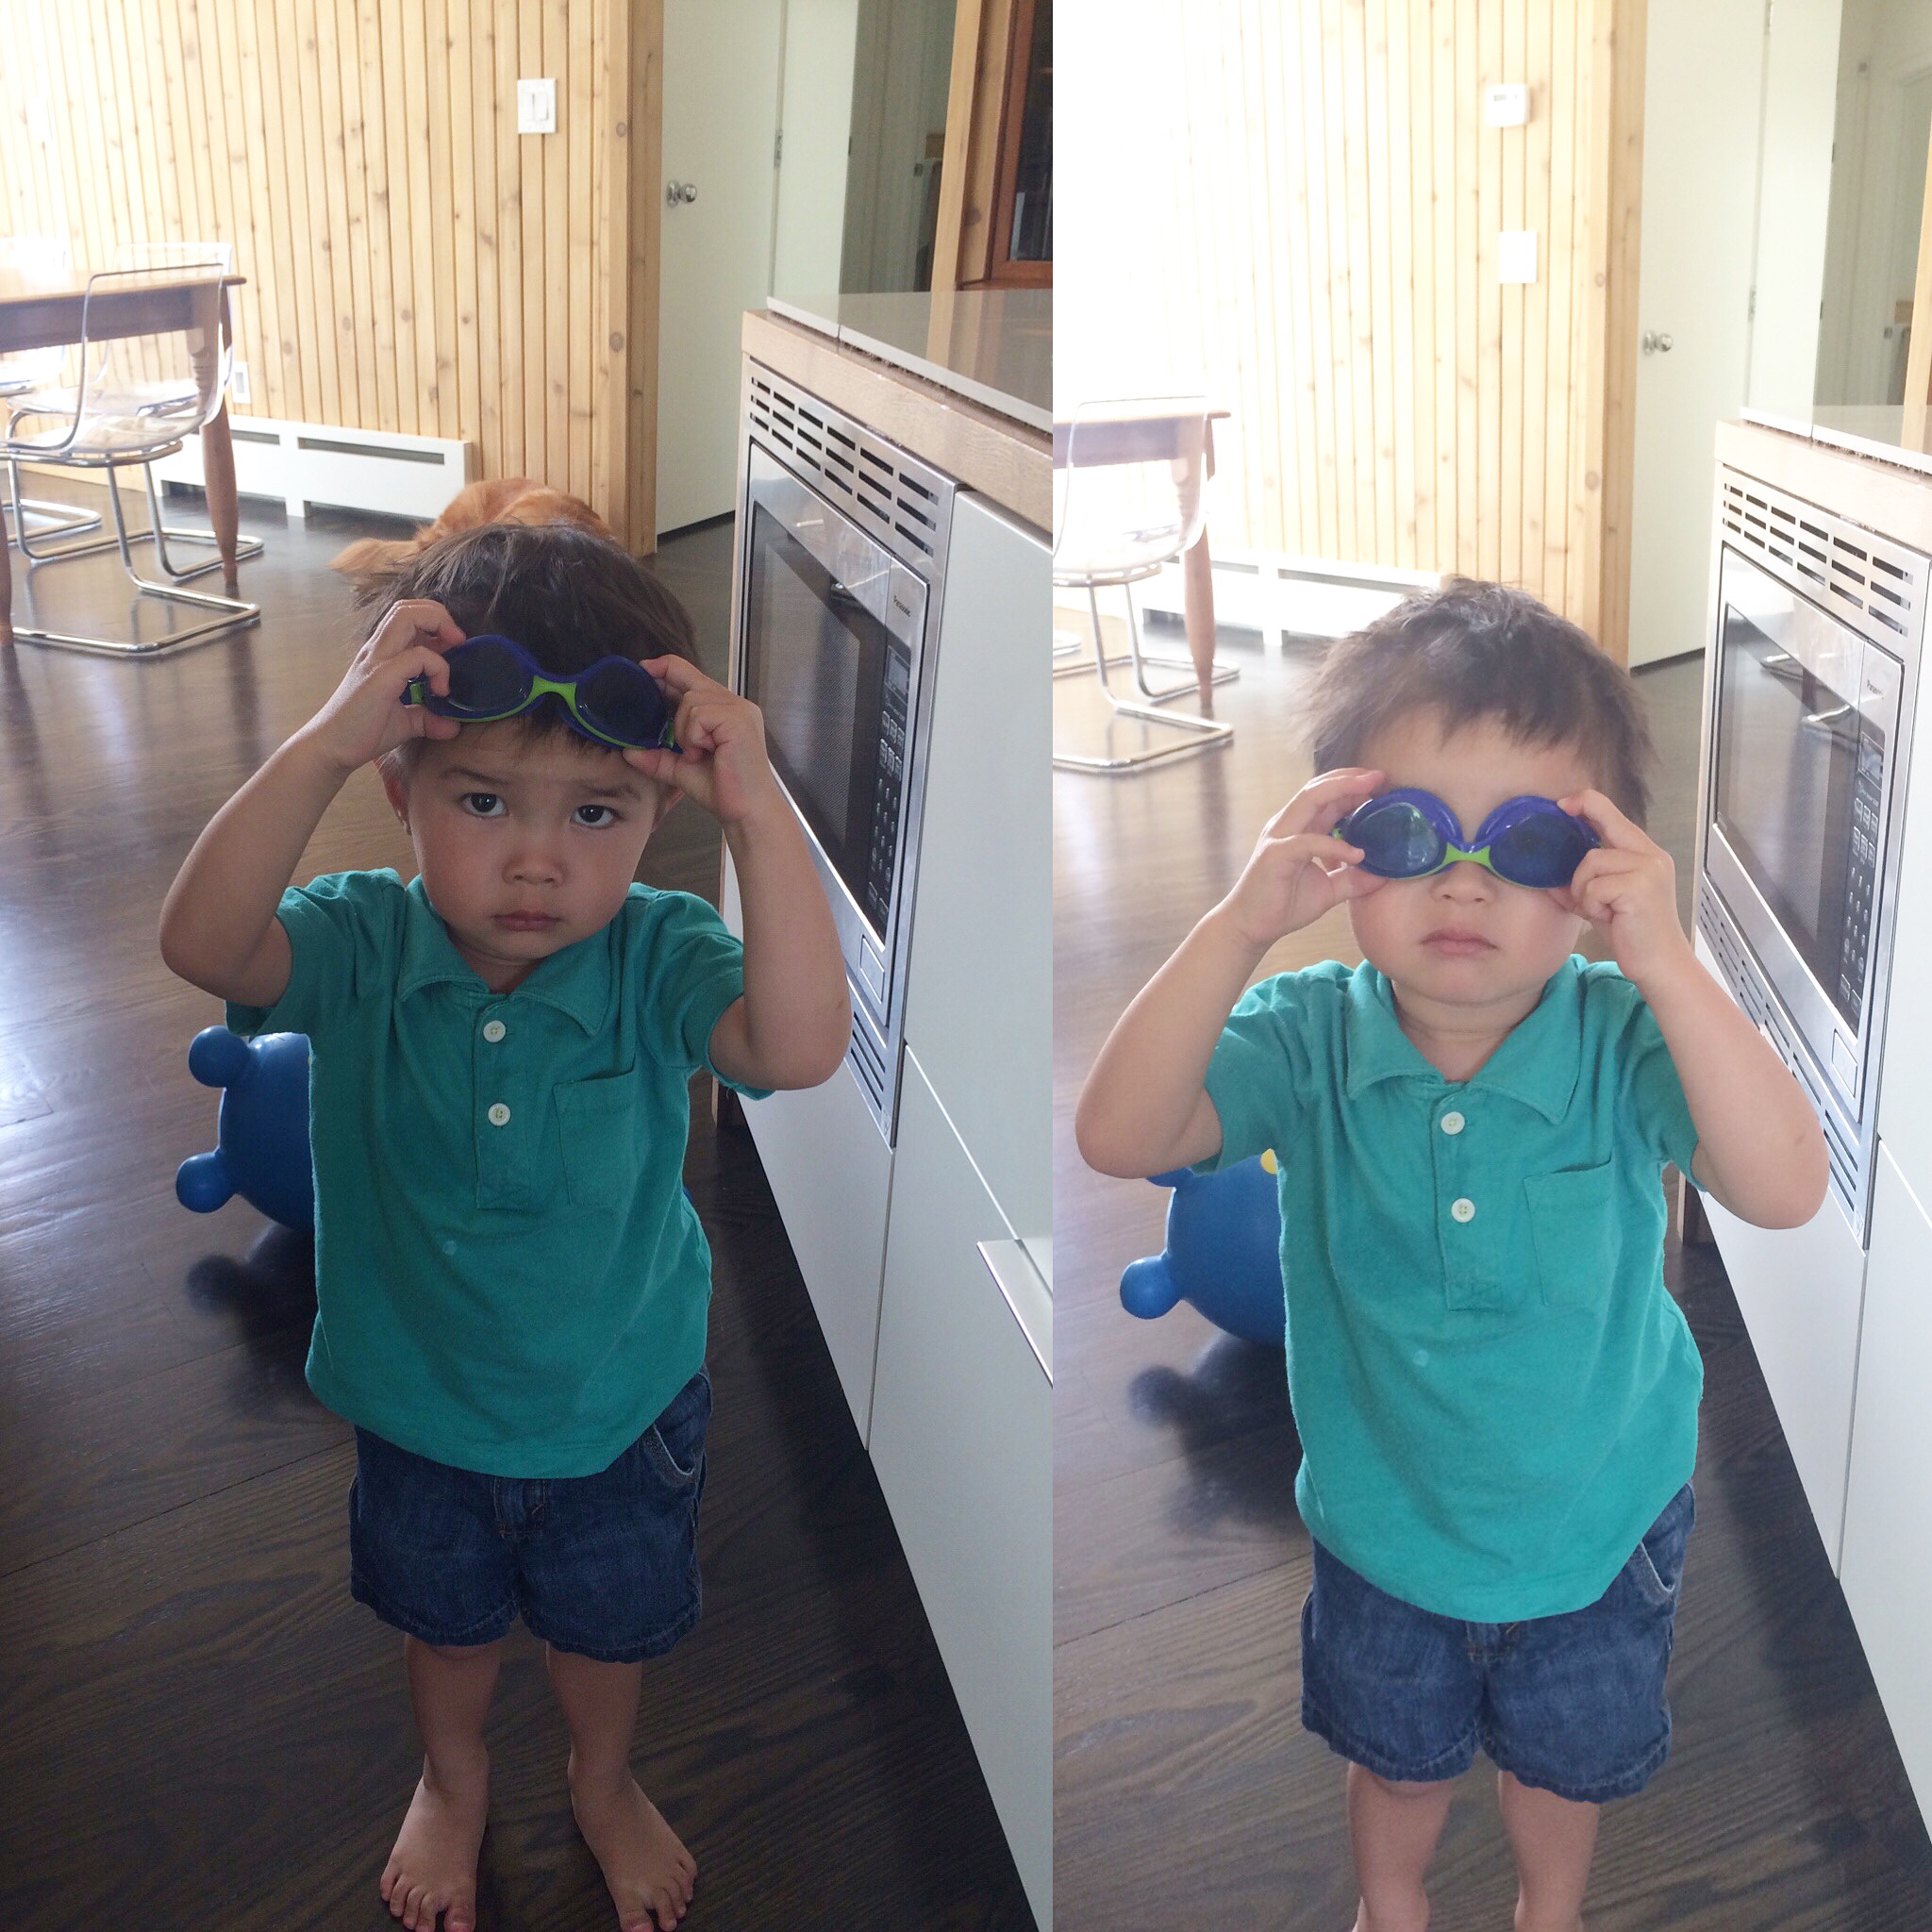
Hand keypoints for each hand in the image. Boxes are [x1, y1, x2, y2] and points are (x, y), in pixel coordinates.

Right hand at [300, 599, 466, 774]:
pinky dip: (437, 667)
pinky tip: (440, 691)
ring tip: (453, 652)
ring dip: (437, 626)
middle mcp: (377, 650)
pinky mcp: (380, 677)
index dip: (435, 622)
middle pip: (406, 607)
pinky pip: (416, 656)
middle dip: (439, 615)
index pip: (406, 616)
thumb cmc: (361, 733)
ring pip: (406, 616)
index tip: (453, 649)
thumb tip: (453, 725)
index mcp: (382, 654)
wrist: (331, 749)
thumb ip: (428, 718)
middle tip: (457, 641)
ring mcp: (376, 660)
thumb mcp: (404, 722)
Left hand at [621, 658, 784, 827]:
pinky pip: (700, 714)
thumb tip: (627, 750)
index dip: (665, 667)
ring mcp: (738, 709)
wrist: (746, 811)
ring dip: (685, 731)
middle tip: (682, 744)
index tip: (644, 671)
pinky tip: (705, 753)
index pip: (690, 674)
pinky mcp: (738, 720)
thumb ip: (657, 756)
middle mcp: (734, 703)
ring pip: (691, 700)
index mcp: (724, 708)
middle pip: (687, 681)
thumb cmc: (723, 790)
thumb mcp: (681, 768)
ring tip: (699, 754)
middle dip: (675, 713)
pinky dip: (694, 736)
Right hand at [1215, 768, 1388, 954]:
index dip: (1351, 786)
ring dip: (1341, 790)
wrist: (1250, 927)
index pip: (1325, 796)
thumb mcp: (1328, 891)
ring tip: (1369, 789)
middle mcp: (1287, 826)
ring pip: (1310, 800)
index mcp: (1298, 829)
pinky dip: (1334, 845)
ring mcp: (1279, 837)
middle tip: (1379, 776)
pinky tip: (1357, 854)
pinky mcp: (1275, 855)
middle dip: (1349, 777)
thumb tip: (1383, 875)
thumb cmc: (1284, 905)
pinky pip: (1308, 842)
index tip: (1380, 785)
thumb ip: (1352, 879)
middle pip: (1318, 789)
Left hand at [1549, 789, 1694, 986]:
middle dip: (1580, 858)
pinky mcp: (1640, 887)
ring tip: (1599, 910)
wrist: (1658, 963)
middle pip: (1601, 827)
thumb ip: (1583, 881)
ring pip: (1590, 862)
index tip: (1563, 805)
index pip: (1612, 813)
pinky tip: (1606, 917)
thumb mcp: (1602, 900)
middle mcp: (1650, 854)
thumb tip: (1546, 874)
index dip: (1586, 802)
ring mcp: (1648, 868)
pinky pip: (1594, 886)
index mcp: (1645, 852)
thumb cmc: (1630, 932)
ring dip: (1583, 890)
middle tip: (1579, 888)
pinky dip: (1590, 904)